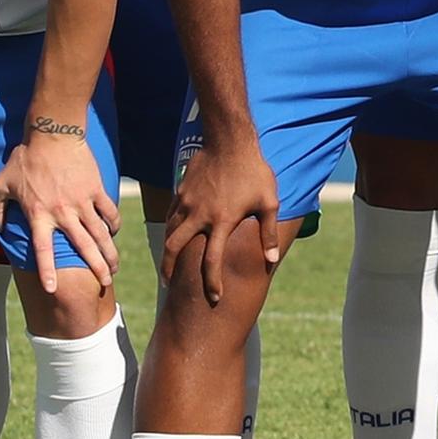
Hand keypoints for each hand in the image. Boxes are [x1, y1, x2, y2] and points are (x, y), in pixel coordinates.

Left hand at [0, 124, 119, 298]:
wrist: (53, 133)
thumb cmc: (25, 158)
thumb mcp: (1, 183)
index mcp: (39, 215)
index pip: (43, 250)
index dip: (47, 270)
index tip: (52, 289)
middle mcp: (63, 213)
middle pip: (83, 247)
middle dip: (96, 267)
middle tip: (106, 282)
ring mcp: (82, 202)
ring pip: (101, 234)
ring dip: (109, 253)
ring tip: (114, 267)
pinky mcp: (95, 190)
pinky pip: (109, 212)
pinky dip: (113, 224)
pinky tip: (114, 232)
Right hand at [160, 136, 281, 306]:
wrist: (230, 140)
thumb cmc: (254, 171)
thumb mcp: (269, 202)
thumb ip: (268, 232)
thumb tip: (270, 259)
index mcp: (222, 221)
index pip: (211, 261)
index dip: (212, 283)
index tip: (214, 299)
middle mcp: (200, 215)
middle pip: (174, 249)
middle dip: (168, 270)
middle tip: (169, 285)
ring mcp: (187, 202)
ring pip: (169, 232)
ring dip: (167, 251)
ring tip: (168, 263)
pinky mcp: (181, 191)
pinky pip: (171, 215)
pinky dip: (170, 228)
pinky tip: (174, 234)